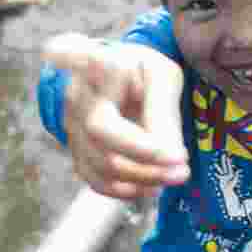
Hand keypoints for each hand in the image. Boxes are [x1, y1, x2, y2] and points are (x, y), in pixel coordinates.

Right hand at [42, 33, 188, 198]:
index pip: (80, 62)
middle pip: (101, 130)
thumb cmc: (146, 74)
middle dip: (145, 155)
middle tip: (182, 167)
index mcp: (97, 62)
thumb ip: (164, 112)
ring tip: (177, 175)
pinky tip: (153, 185)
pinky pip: (97, 180)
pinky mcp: (77, 151)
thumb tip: (170, 157)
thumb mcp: (163, 78)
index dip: (71, 63)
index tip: (68, 61)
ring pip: (102, 162)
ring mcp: (72, 125)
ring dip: (144, 177)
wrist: (128, 84)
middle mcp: (76, 93)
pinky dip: (128, 189)